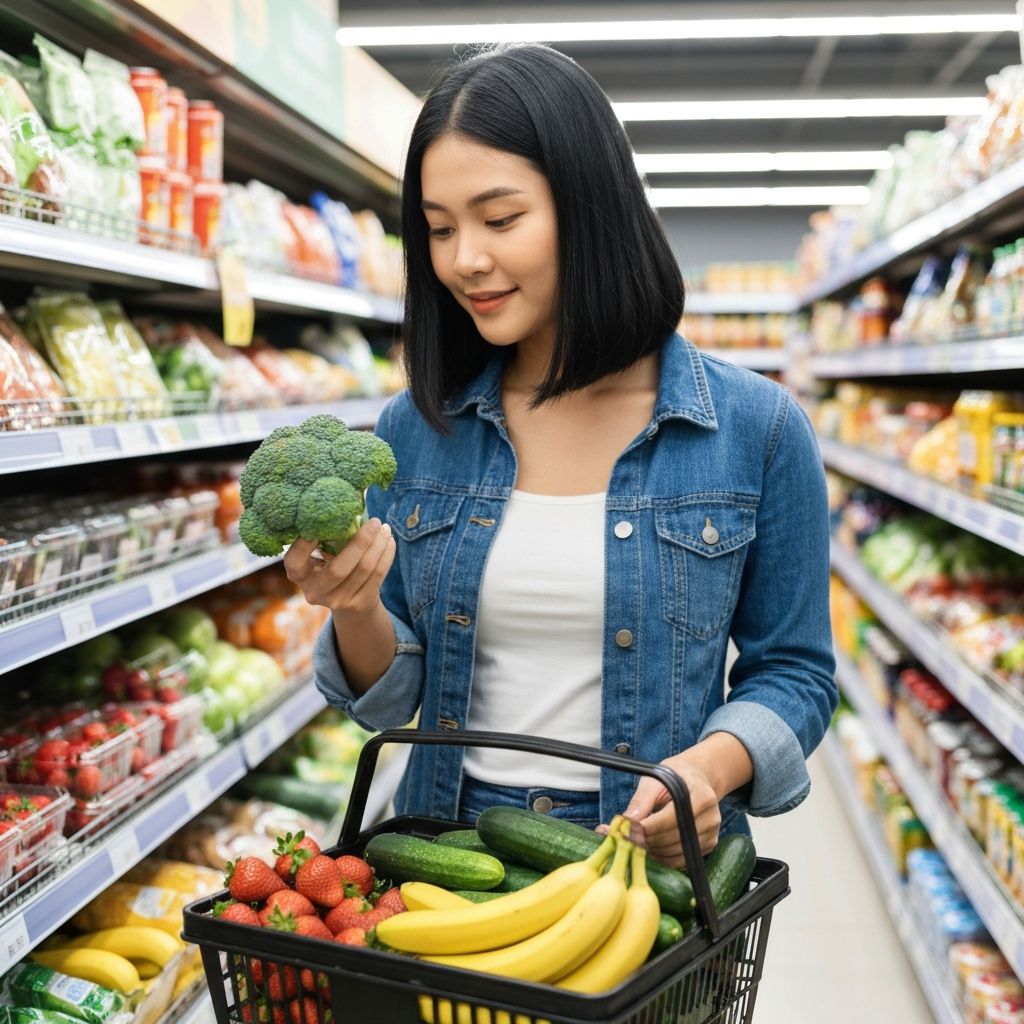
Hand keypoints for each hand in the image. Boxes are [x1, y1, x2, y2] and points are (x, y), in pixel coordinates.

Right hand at [283, 518, 395, 618]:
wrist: (350, 604)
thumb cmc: (333, 567)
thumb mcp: (321, 557)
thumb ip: (326, 538)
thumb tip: (346, 510)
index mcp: (300, 576)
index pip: (294, 561)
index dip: (304, 543)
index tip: (322, 521)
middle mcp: (315, 592)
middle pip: (339, 568)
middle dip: (360, 542)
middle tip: (374, 522)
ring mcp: (337, 601)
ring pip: (363, 569)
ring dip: (378, 545)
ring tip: (385, 528)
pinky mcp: (360, 604)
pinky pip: (377, 576)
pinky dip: (386, 555)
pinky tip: (389, 542)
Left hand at [600, 752, 720, 867]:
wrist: (695, 777)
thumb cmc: (674, 776)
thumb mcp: (656, 779)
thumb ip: (642, 800)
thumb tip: (626, 822)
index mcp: (703, 795)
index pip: (674, 817)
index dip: (650, 826)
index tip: (629, 831)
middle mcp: (712, 817)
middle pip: (676, 836)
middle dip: (649, 840)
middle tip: (627, 839)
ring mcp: (712, 833)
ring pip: (678, 851)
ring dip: (655, 851)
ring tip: (636, 843)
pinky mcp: (708, 845)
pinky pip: (683, 859)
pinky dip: (664, 858)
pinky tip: (650, 850)